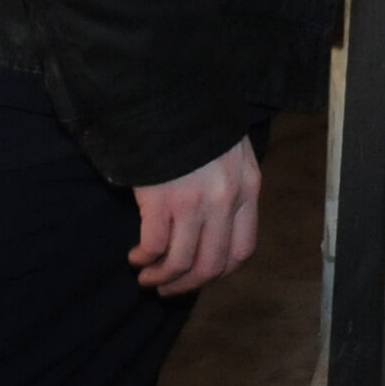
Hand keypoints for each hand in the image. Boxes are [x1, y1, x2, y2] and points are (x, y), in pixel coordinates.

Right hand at [130, 135, 260, 294]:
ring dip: (162, 277)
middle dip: (188, 284)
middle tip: (168, 288)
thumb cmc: (198, 124)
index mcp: (248, 187)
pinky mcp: (164, 199)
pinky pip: (155, 246)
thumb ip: (230, 188)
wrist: (170, 96)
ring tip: (147, 276)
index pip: (243, 249)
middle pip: (213, 264)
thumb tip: (215, 228)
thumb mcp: (230, 154)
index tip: (201, 276)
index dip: (220, 271)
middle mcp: (226, 200)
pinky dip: (145, 257)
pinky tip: (136, 255)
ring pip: (183, 262)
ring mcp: (196, 202)